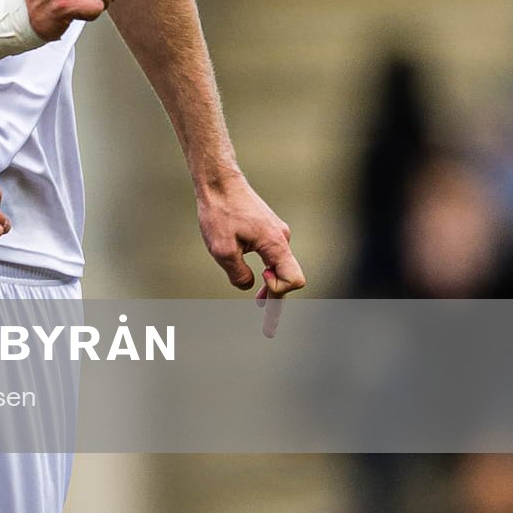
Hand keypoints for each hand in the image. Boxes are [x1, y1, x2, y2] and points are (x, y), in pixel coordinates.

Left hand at [196, 173, 304, 300]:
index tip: (260, 279)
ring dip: (271, 286)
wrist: (219, 182)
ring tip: (261, 305)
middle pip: (288, 278)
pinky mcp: (267, 230)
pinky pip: (273, 257)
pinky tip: (260, 281)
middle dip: (277, 299)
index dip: (278, 290)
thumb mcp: (222, 249)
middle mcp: (281, 239)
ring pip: (280, 267)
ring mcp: (276, 234)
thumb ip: (238, 274)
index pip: (294, 280)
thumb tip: (249, 286)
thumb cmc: (219, 212)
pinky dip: (268, 272)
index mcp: (275, 244)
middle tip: (268, 330)